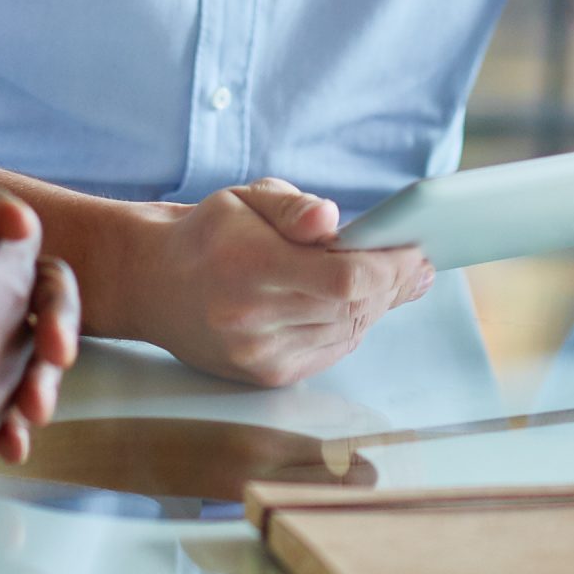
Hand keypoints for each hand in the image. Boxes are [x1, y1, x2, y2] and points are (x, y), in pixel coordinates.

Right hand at [119, 179, 432, 388]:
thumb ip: (293, 206)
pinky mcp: (266, 375)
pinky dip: (353, 325)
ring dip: (378, 304)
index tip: (417, 249)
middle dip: (394, 284)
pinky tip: (358, 303)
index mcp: (249, 266)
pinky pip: (331, 350)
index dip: (391, 267)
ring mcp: (259, 354)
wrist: (154, 284)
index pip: (343, 278)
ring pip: (347, 331)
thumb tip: (331, 220)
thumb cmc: (209, 233)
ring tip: (398, 278)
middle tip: (419, 263)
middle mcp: (252, 318)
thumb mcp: (245, 197)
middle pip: (352, 307)